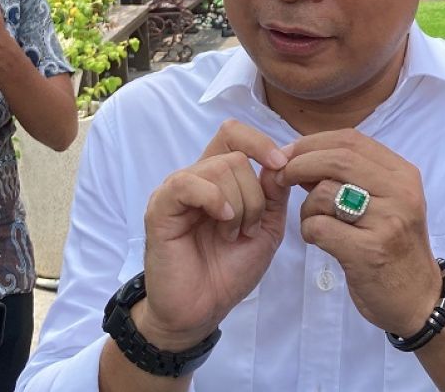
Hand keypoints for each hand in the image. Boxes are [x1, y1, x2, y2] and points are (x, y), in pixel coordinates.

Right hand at [136, 120, 290, 349]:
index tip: (283, 166)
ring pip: (219, 168)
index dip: (261, 142)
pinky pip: (188, 183)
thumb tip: (282, 158)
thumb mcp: (267, 228)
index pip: (234, 134)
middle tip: (249, 229)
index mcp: (219, 178)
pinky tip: (223, 221)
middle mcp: (196, 178)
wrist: (201, 310)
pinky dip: (215, 199)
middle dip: (255, 195)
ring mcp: (177, 191)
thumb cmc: (230, 270)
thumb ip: (274, 193)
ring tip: (233, 235)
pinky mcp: (160, 208)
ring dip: (239, 205)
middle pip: (235, 155)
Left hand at [279, 129, 442, 337]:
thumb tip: (300, 155)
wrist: (418, 299)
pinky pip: (319, 227)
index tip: (288, 154)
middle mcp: (401, 193)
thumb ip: (352, 177)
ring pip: (324, 193)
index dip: (312, 142)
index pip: (351, 140)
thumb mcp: (386, 203)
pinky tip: (319, 241)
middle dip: (299, 164)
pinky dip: (308, 231)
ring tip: (315, 223)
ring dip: (306, 207)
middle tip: (280, 177)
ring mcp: (387, 222)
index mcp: (403, 174)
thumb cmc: (395, 247)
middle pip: (337, 159)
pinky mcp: (369, 251)